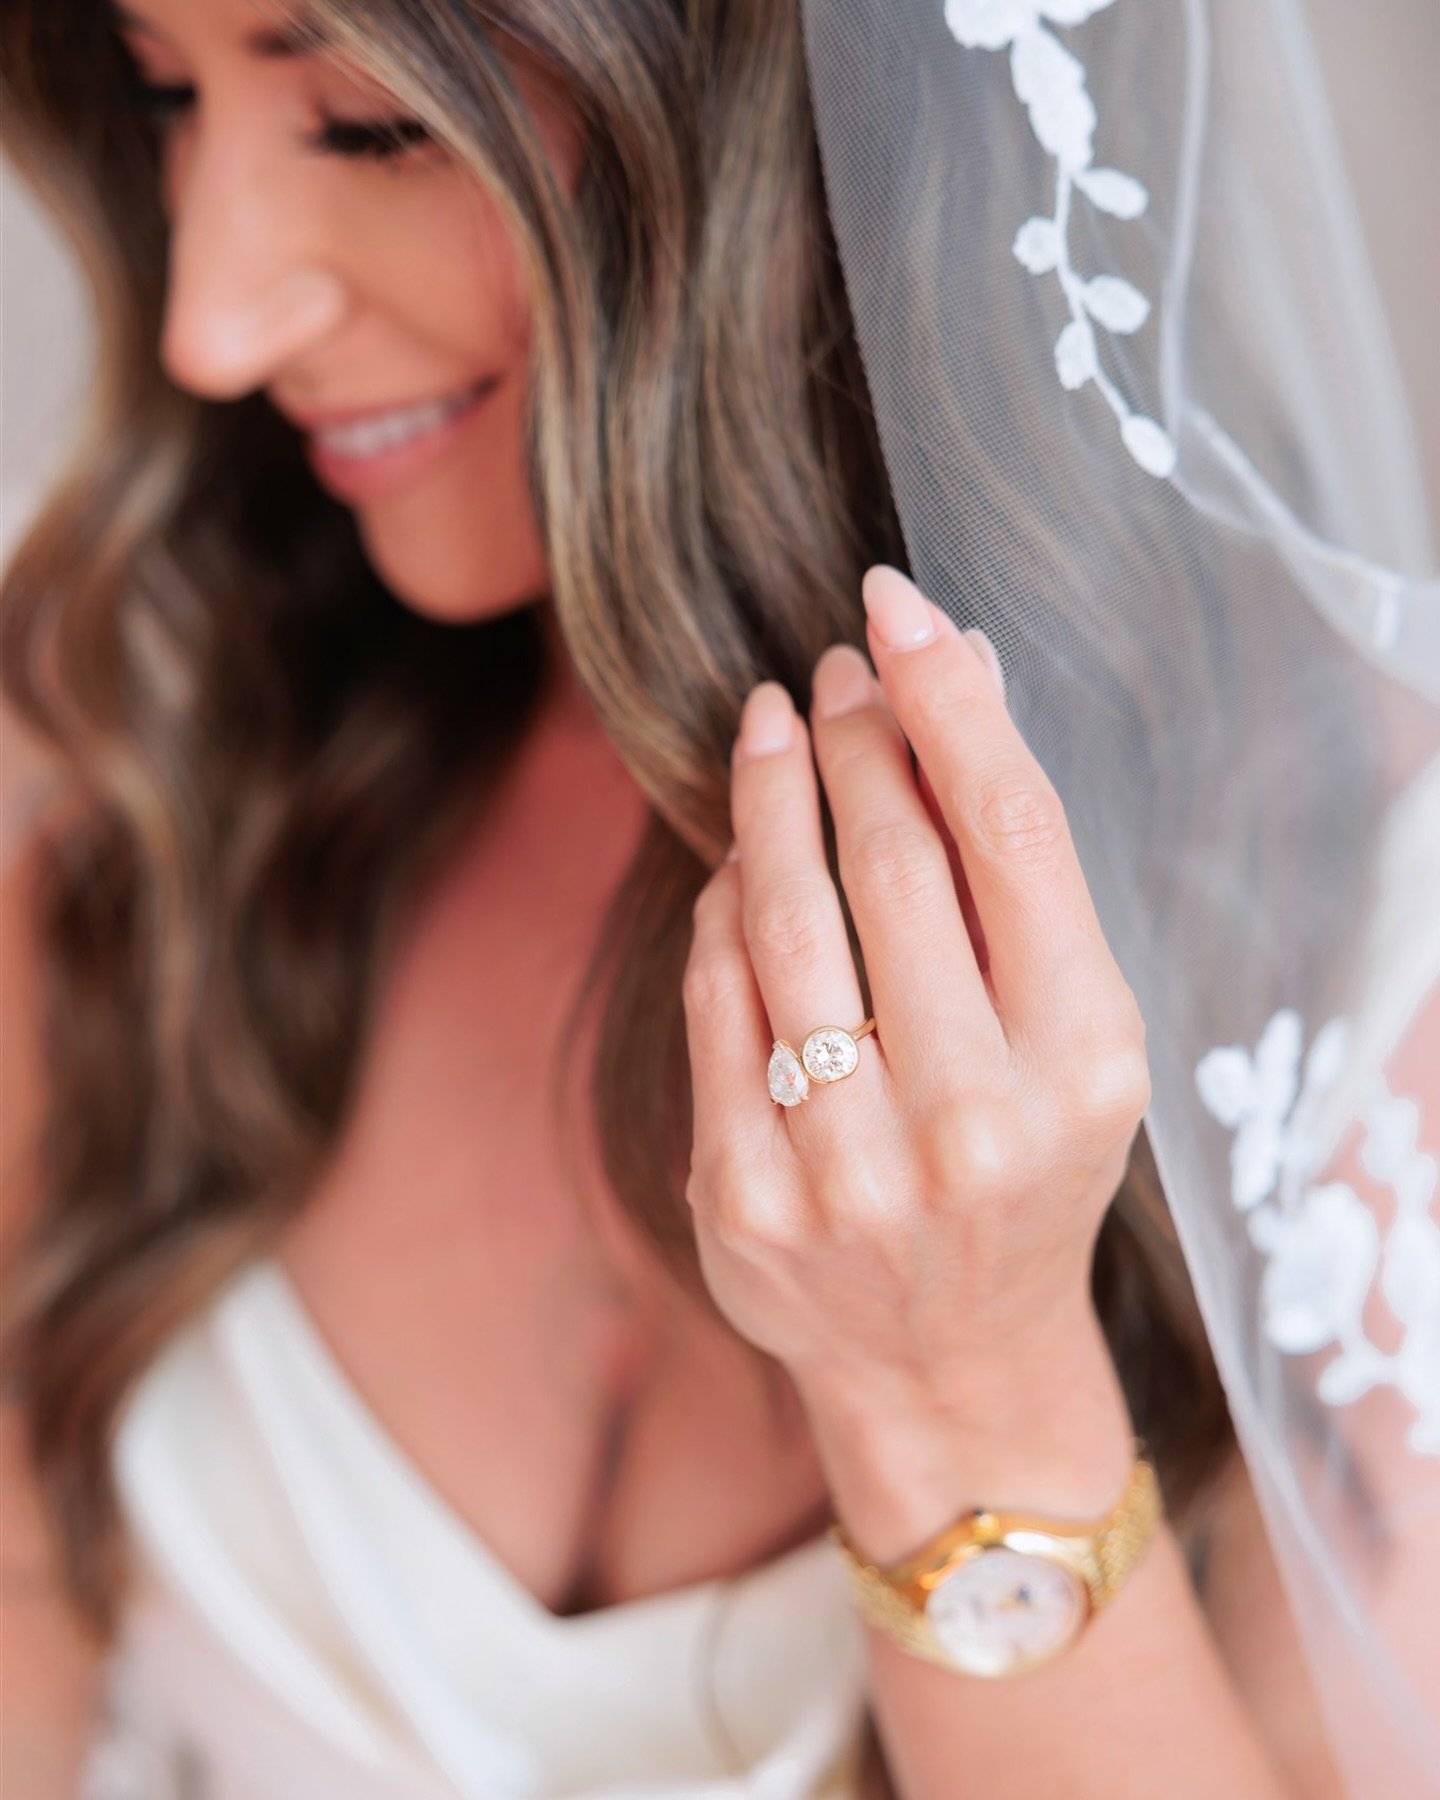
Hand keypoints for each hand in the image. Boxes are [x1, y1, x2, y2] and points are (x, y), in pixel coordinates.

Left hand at [681, 566, 1150, 1413]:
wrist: (948, 1356)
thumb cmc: (1023, 1163)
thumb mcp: (1070, 1036)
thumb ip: (1016, 881)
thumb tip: (951, 679)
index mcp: (1085, 1063)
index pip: (1010, 835)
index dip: (946, 700)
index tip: (895, 607)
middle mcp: (975, 1122)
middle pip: (891, 864)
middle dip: (853, 739)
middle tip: (832, 672)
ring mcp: (851, 1171)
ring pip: (783, 923)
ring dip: (770, 797)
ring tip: (772, 726)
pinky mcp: (746, 1199)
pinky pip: (714, 1002)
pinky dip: (721, 912)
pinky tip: (736, 864)